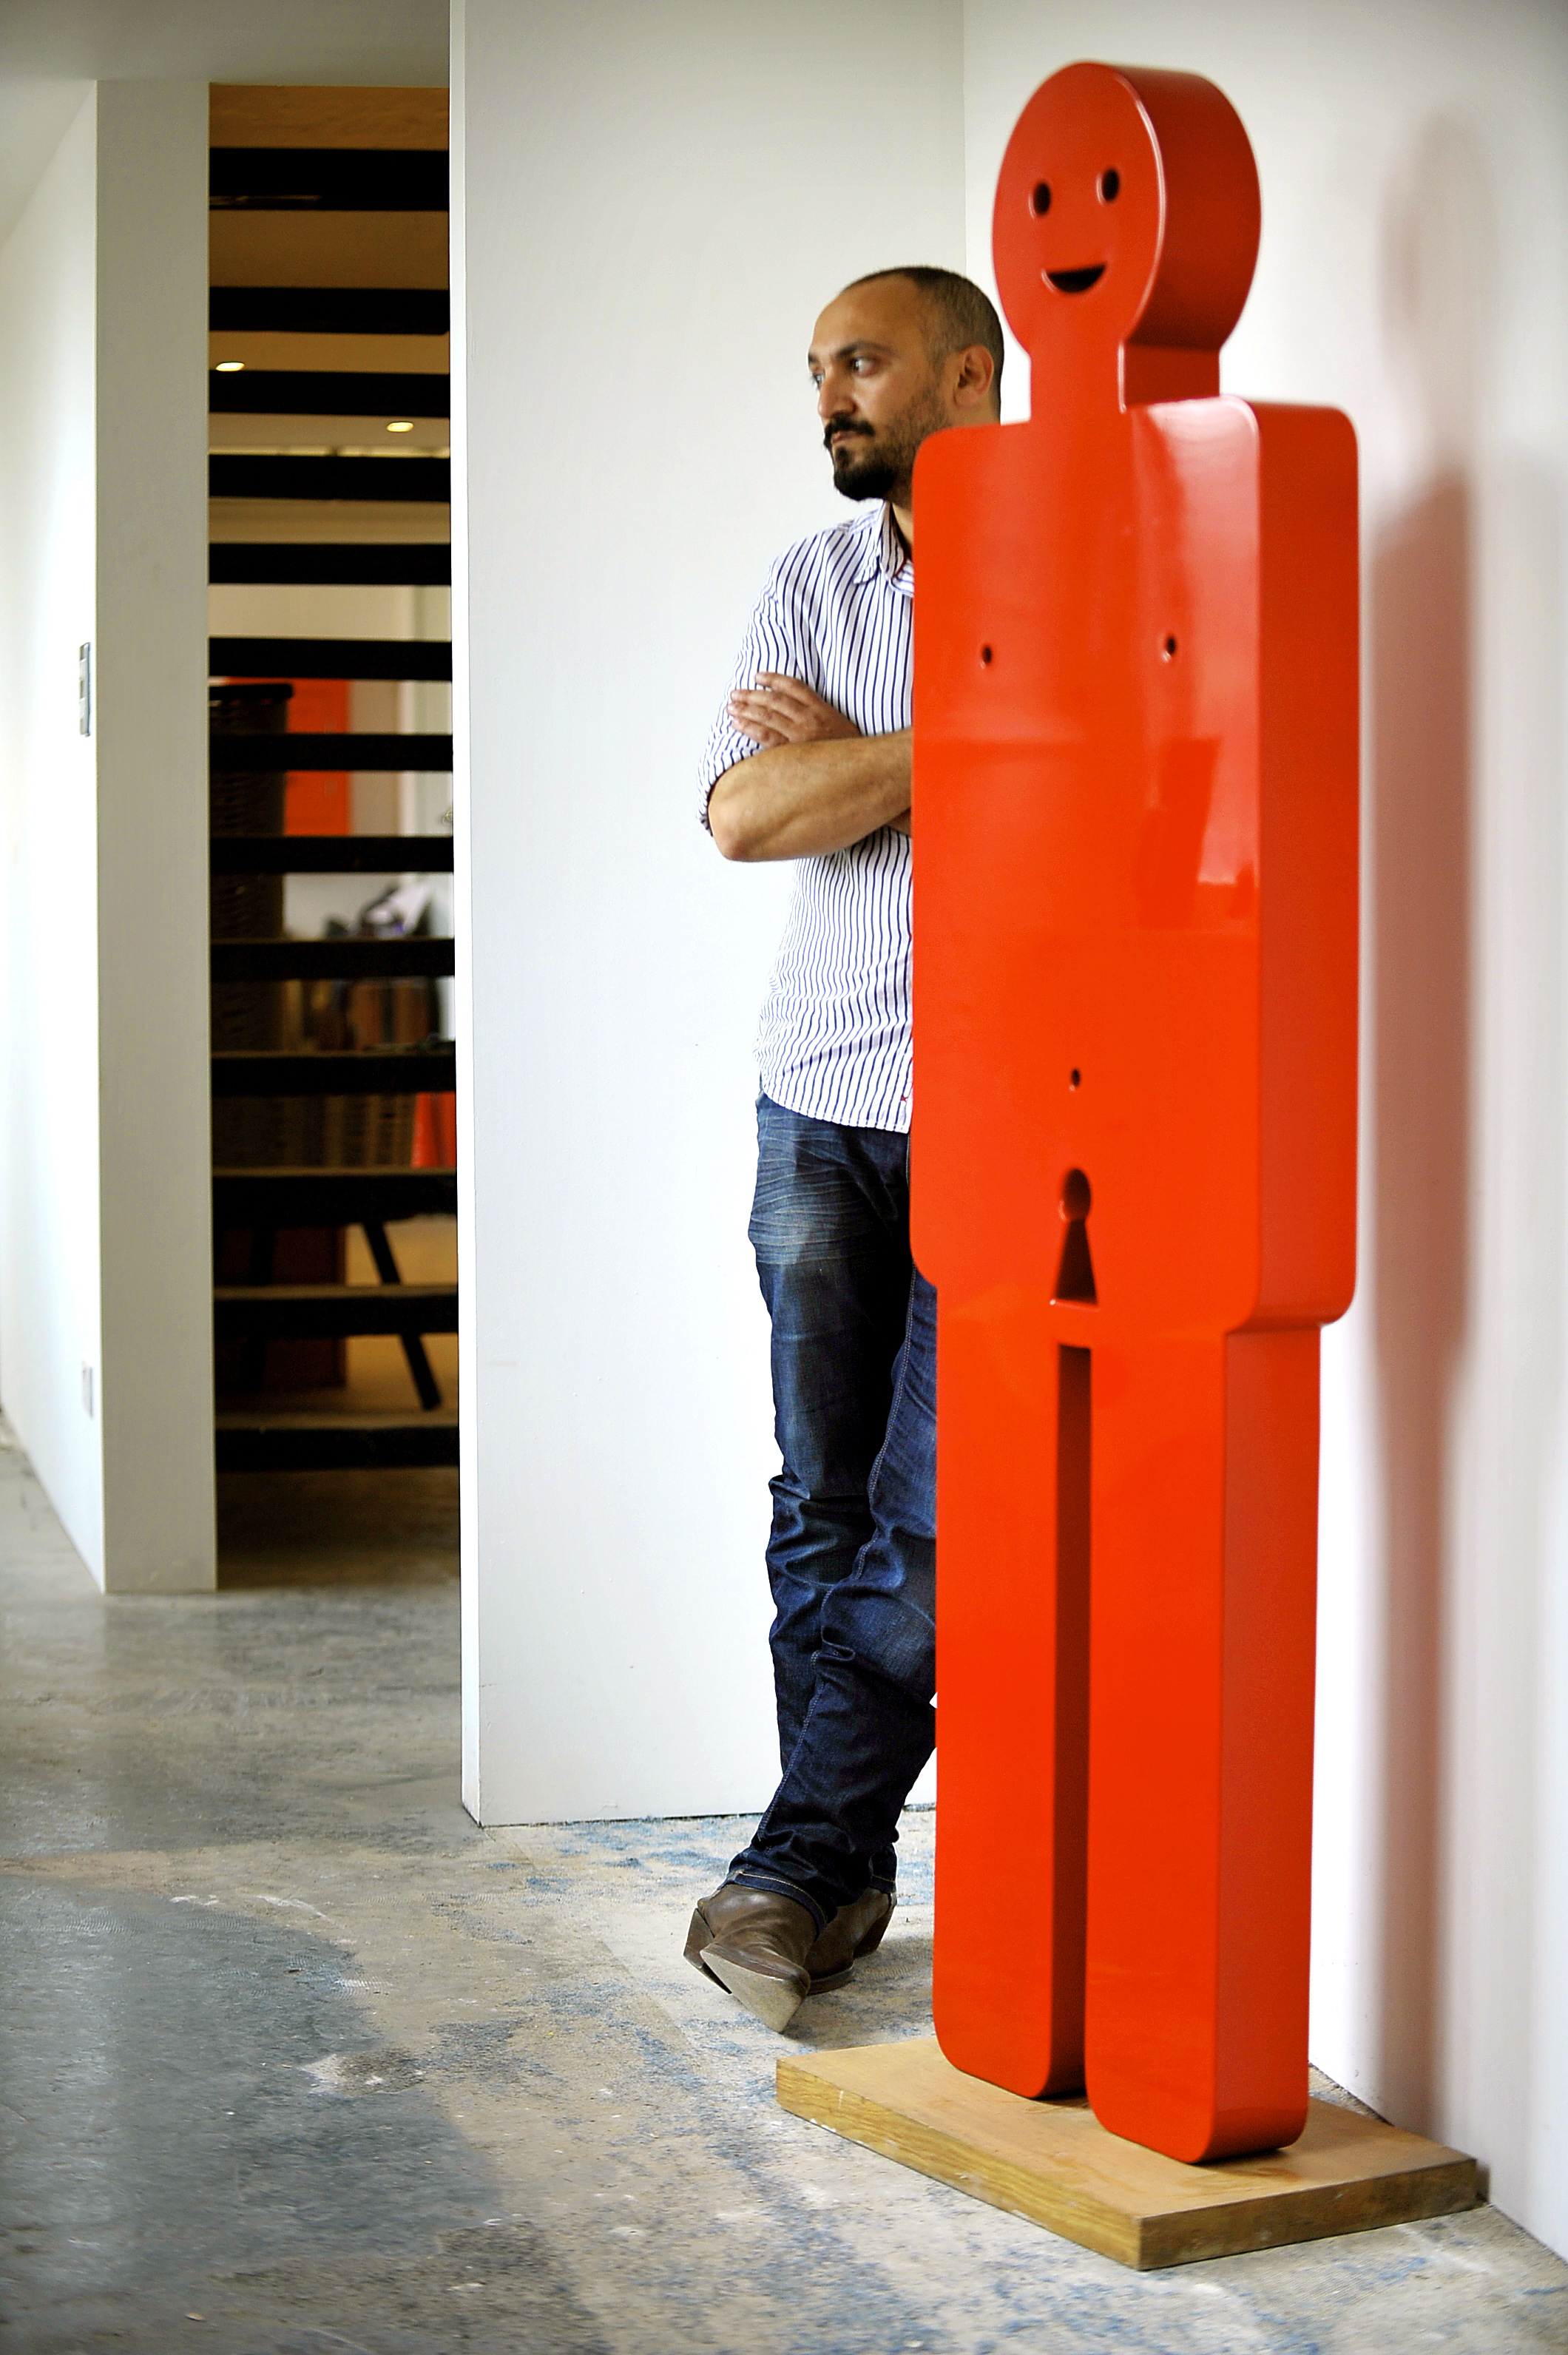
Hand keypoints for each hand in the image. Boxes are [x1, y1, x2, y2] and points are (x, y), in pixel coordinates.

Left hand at [728, 672, 859, 750]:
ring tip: (731, 706)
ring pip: (767, 716)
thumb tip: (797, 710)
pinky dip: (750, 728)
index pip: (793, 687)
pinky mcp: (793, 752)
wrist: (861, 769)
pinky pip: (767, 737)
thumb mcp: (838, 725)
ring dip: (746, 709)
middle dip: (752, 695)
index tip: (758, 676)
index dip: (773, 679)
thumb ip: (819, 715)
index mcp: (821, 709)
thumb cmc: (847, 750)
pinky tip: (737, 724)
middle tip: (735, 693)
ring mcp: (800, 735)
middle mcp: (809, 719)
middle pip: (774, 700)